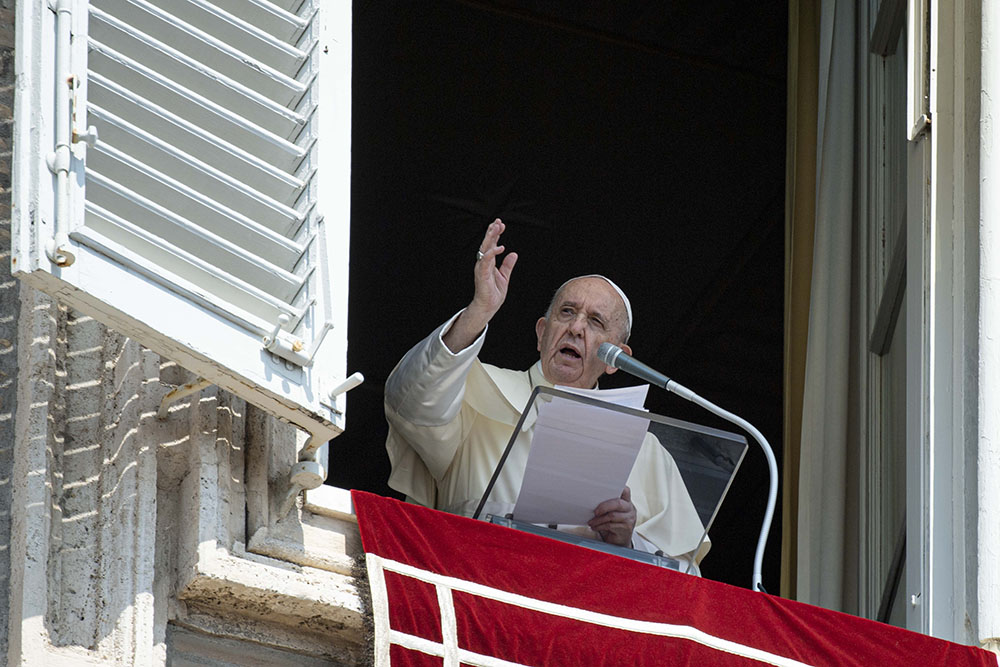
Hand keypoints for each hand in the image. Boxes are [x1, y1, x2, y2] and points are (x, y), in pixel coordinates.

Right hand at [442, 219, 517, 351]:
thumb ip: (507, 265)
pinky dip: (492, 253)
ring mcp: (482, 268)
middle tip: (498, 221)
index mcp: (489, 262)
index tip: (501, 224)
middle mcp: (484, 263)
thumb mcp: (504, 277)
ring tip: (497, 228)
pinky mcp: (482, 274)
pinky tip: (500, 247)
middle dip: (492, 231)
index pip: (492, 244)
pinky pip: (486, 261)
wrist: (488, 307)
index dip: (496, 234)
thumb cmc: (493, 293)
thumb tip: (513, 254)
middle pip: (487, 243)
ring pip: (485, 249)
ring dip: (491, 238)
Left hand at [588, 486, 635, 546]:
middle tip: (595, 511)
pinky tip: (595, 527)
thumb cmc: (613, 524)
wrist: (619, 541)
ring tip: (591, 522)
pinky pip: (610, 525)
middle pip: (617, 503)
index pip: (625, 491)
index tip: (605, 489)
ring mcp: (629, 519)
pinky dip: (599, 526)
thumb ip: (608, 505)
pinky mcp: (626, 528)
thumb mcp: (612, 512)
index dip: (618, 488)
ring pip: (612, 516)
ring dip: (598, 519)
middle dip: (604, 506)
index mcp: (627, 502)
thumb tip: (592, 500)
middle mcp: (630, 509)